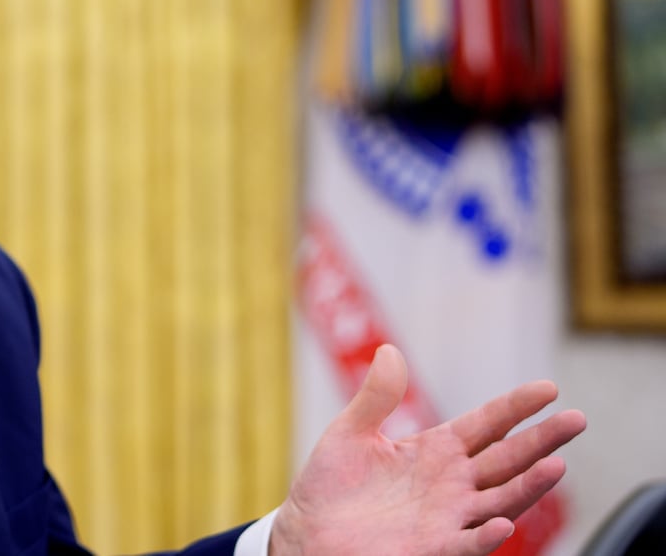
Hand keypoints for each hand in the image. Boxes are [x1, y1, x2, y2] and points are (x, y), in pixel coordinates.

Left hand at [271, 344, 585, 555]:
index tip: (549, 389)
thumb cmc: (330, 486)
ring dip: (529, 486)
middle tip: (577, 419)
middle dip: (542, 440)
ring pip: (500, 499)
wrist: (309, 533)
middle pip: (506, 458)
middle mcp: (451, 483)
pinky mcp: (433, 548)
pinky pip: (467, 542)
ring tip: (557, 465)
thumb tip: (389, 350)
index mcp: (435, 450)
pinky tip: (503, 522)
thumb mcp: (350, 433)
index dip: (516, 407)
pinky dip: (486, 534)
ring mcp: (448, 516)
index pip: (486, 424)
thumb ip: (375, 397)